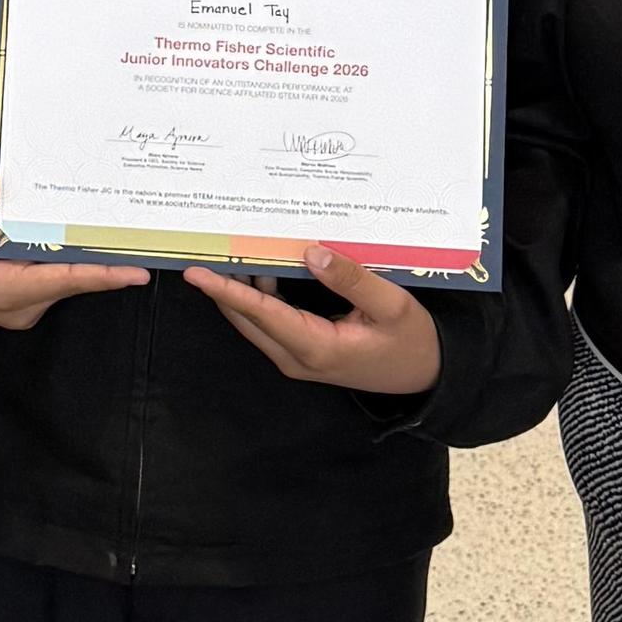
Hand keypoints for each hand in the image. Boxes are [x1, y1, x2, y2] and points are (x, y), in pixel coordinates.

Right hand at [0, 176, 148, 330]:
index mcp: (4, 291)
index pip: (63, 281)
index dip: (102, 275)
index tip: (137, 271)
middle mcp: (21, 306)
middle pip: (73, 280)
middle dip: (105, 260)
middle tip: (140, 236)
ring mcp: (26, 306)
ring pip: (67, 280)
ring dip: (90, 258)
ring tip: (121, 232)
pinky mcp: (27, 300)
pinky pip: (57, 279)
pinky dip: (71, 260)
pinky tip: (87, 238)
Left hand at [184, 246, 443, 394]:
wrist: (426, 376)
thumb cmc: (411, 342)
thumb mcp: (392, 306)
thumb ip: (352, 280)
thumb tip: (312, 253)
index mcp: (315, 347)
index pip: (261, 313)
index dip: (225, 291)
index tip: (196, 273)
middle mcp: (297, 357)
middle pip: (246, 318)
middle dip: (223, 284)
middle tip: (209, 245)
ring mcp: (297, 357)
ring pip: (255, 320)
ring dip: (241, 288)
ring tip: (231, 247)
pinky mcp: (302, 351)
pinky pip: (270, 322)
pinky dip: (260, 295)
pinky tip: (264, 266)